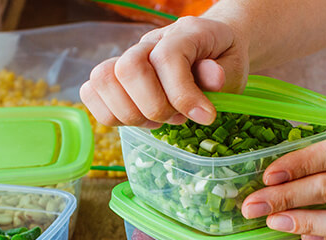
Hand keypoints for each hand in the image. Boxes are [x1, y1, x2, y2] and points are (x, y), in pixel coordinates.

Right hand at [80, 16, 247, 127]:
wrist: (212, 47)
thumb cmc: (222, 60)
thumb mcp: (235, 67)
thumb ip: (224, 74)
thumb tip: (213, 79)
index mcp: (184, 33)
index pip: (167, 58)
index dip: (182, 94)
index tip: (205, 116)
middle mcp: (150, 42)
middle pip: (128, 68)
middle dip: (153, 106)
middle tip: (177, 118)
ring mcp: (128, 57)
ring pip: (103, 80)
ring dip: (131, 113)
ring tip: (158, 120)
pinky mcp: (114, 76)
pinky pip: (91, 93)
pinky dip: (110, 114)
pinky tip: (139, 119)